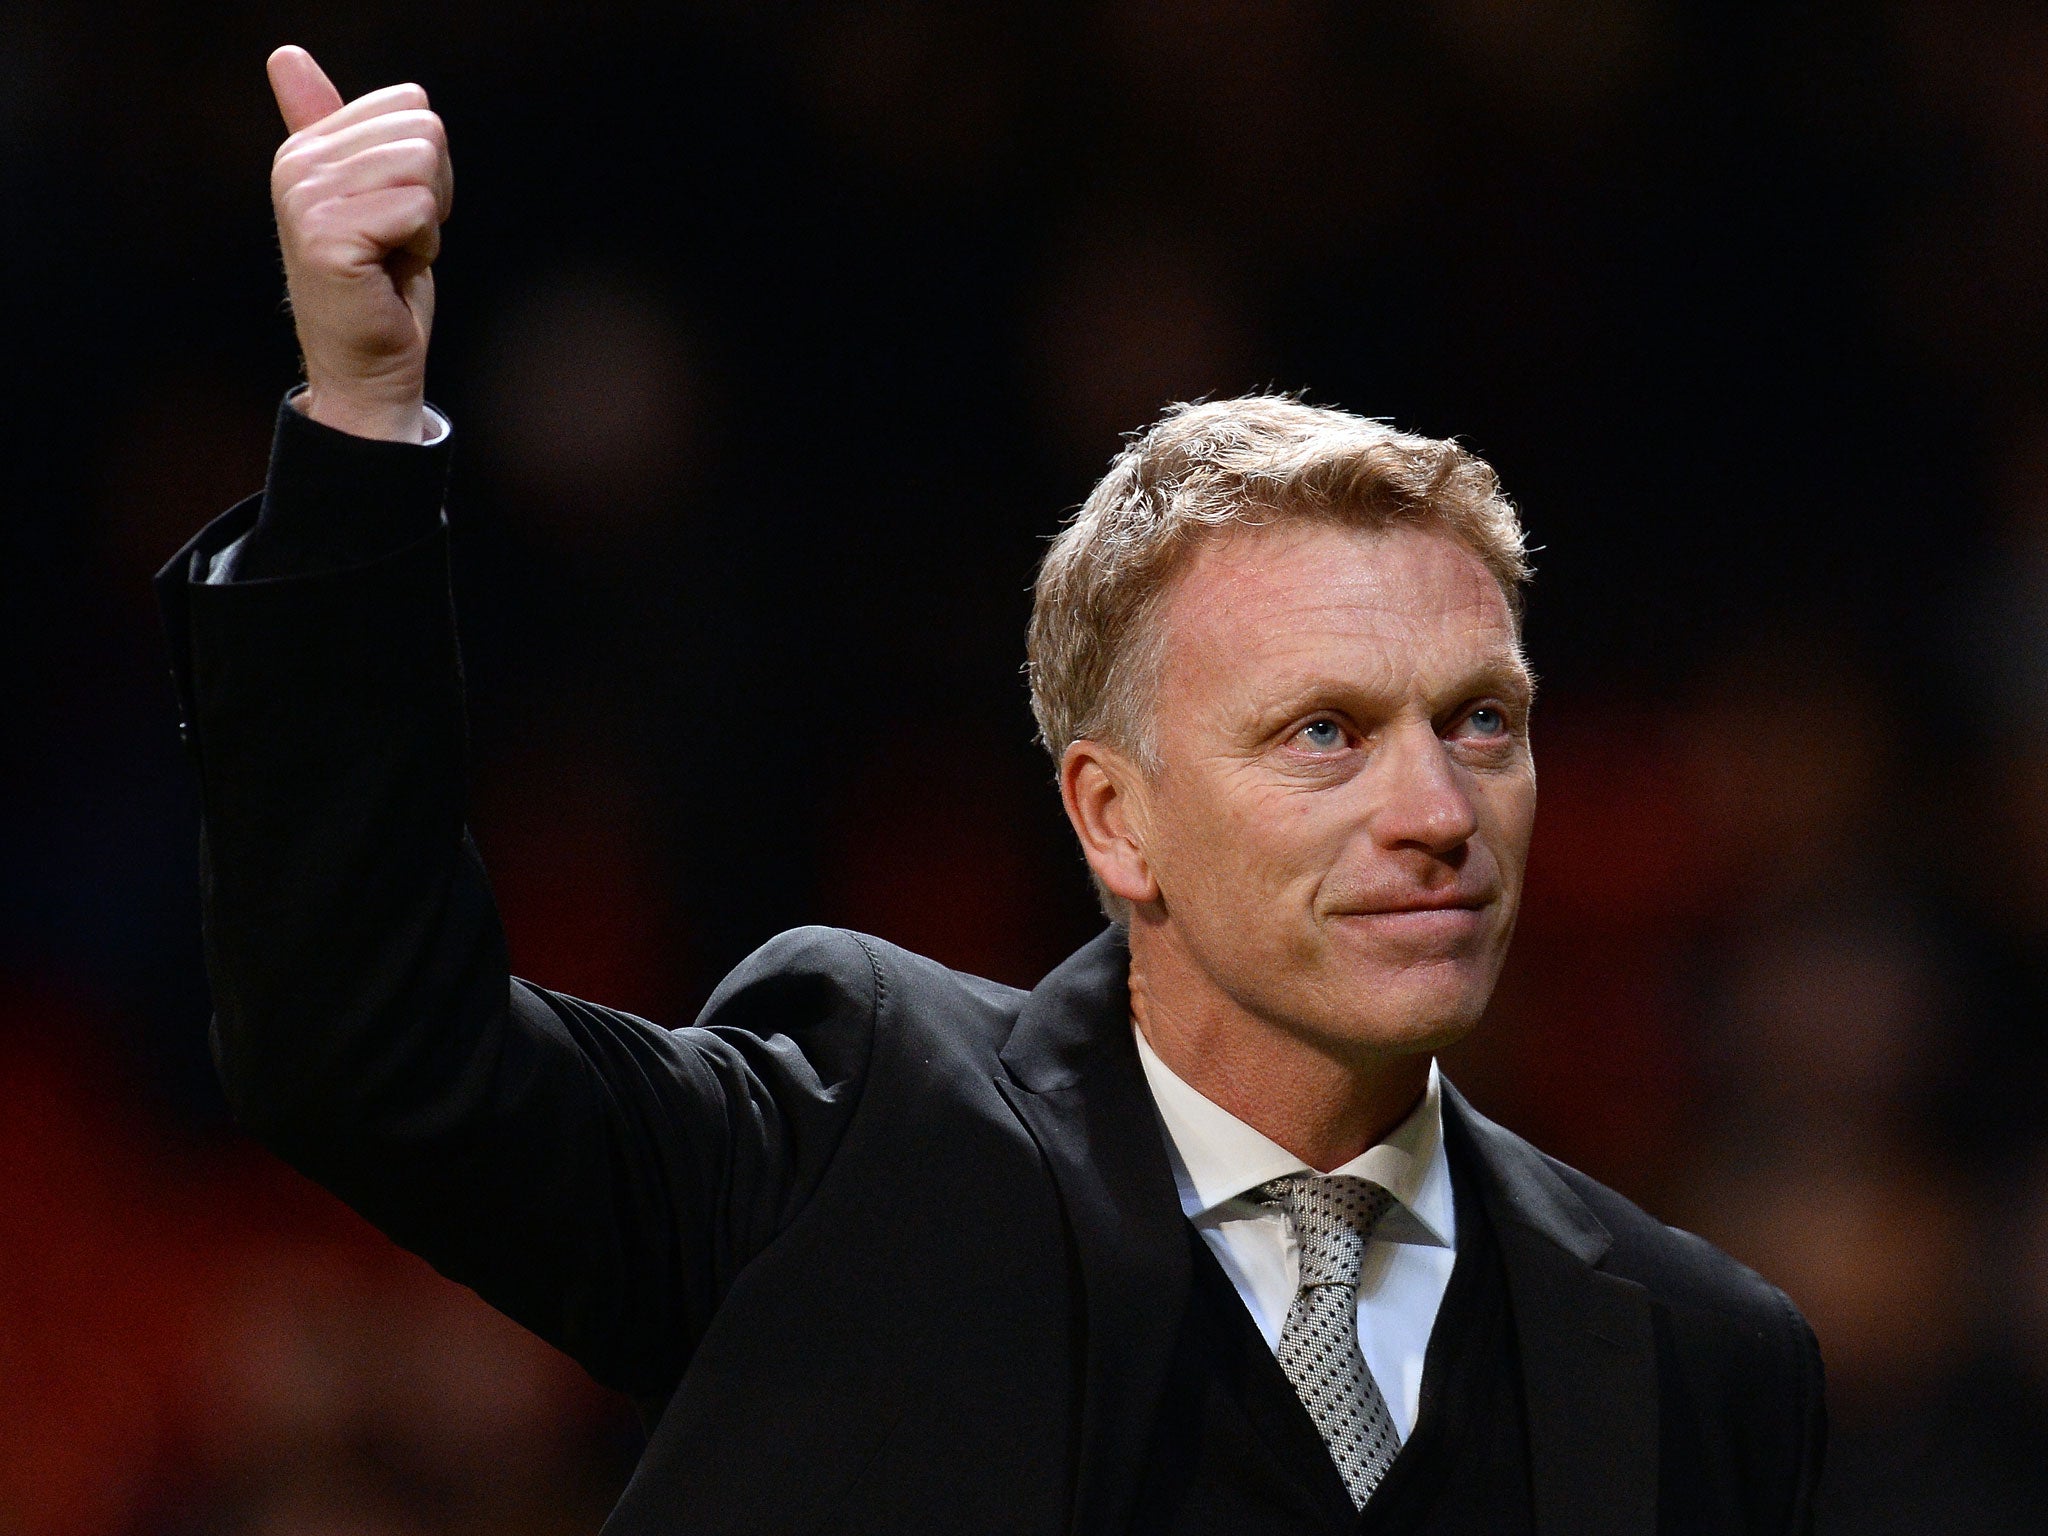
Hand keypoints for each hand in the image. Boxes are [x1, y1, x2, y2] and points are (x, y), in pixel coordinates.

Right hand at [267, 46, 451, 442]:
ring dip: (428, 220)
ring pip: (423, 164)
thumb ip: (334, 126)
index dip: (428, 165)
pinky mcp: (328, 236)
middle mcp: (296, 165)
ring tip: (393, 254)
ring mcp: (306, 199)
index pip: (410, 104)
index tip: (396, 211)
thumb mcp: (365, 193)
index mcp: (305, 147)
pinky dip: (423, 246)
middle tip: (399, 238)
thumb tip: (284, 55)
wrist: (368, 365)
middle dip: (433, 190)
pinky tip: (391, 273)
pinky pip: (417, 209)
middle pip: (423, 131)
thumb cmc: (379, 284)